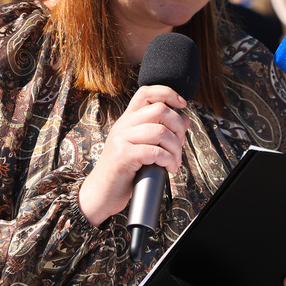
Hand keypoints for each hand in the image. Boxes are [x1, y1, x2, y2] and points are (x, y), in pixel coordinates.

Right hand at [79, 85, 188, 225]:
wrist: (100, 193)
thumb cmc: (123, 171)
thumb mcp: (140, 145)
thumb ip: (157, 131)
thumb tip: (184, 118)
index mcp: (127, 119)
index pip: (146, 92)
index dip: (168, 93)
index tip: (182, 104)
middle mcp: (123, 125)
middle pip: (160, 109)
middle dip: (179, 127)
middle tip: (180, 144)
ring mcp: (121, 139)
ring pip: (161, 131)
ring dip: (176, 148)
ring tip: (175, 161)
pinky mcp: (123, 156)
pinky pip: (155, 152)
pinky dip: (169, 160)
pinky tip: (169, 168)